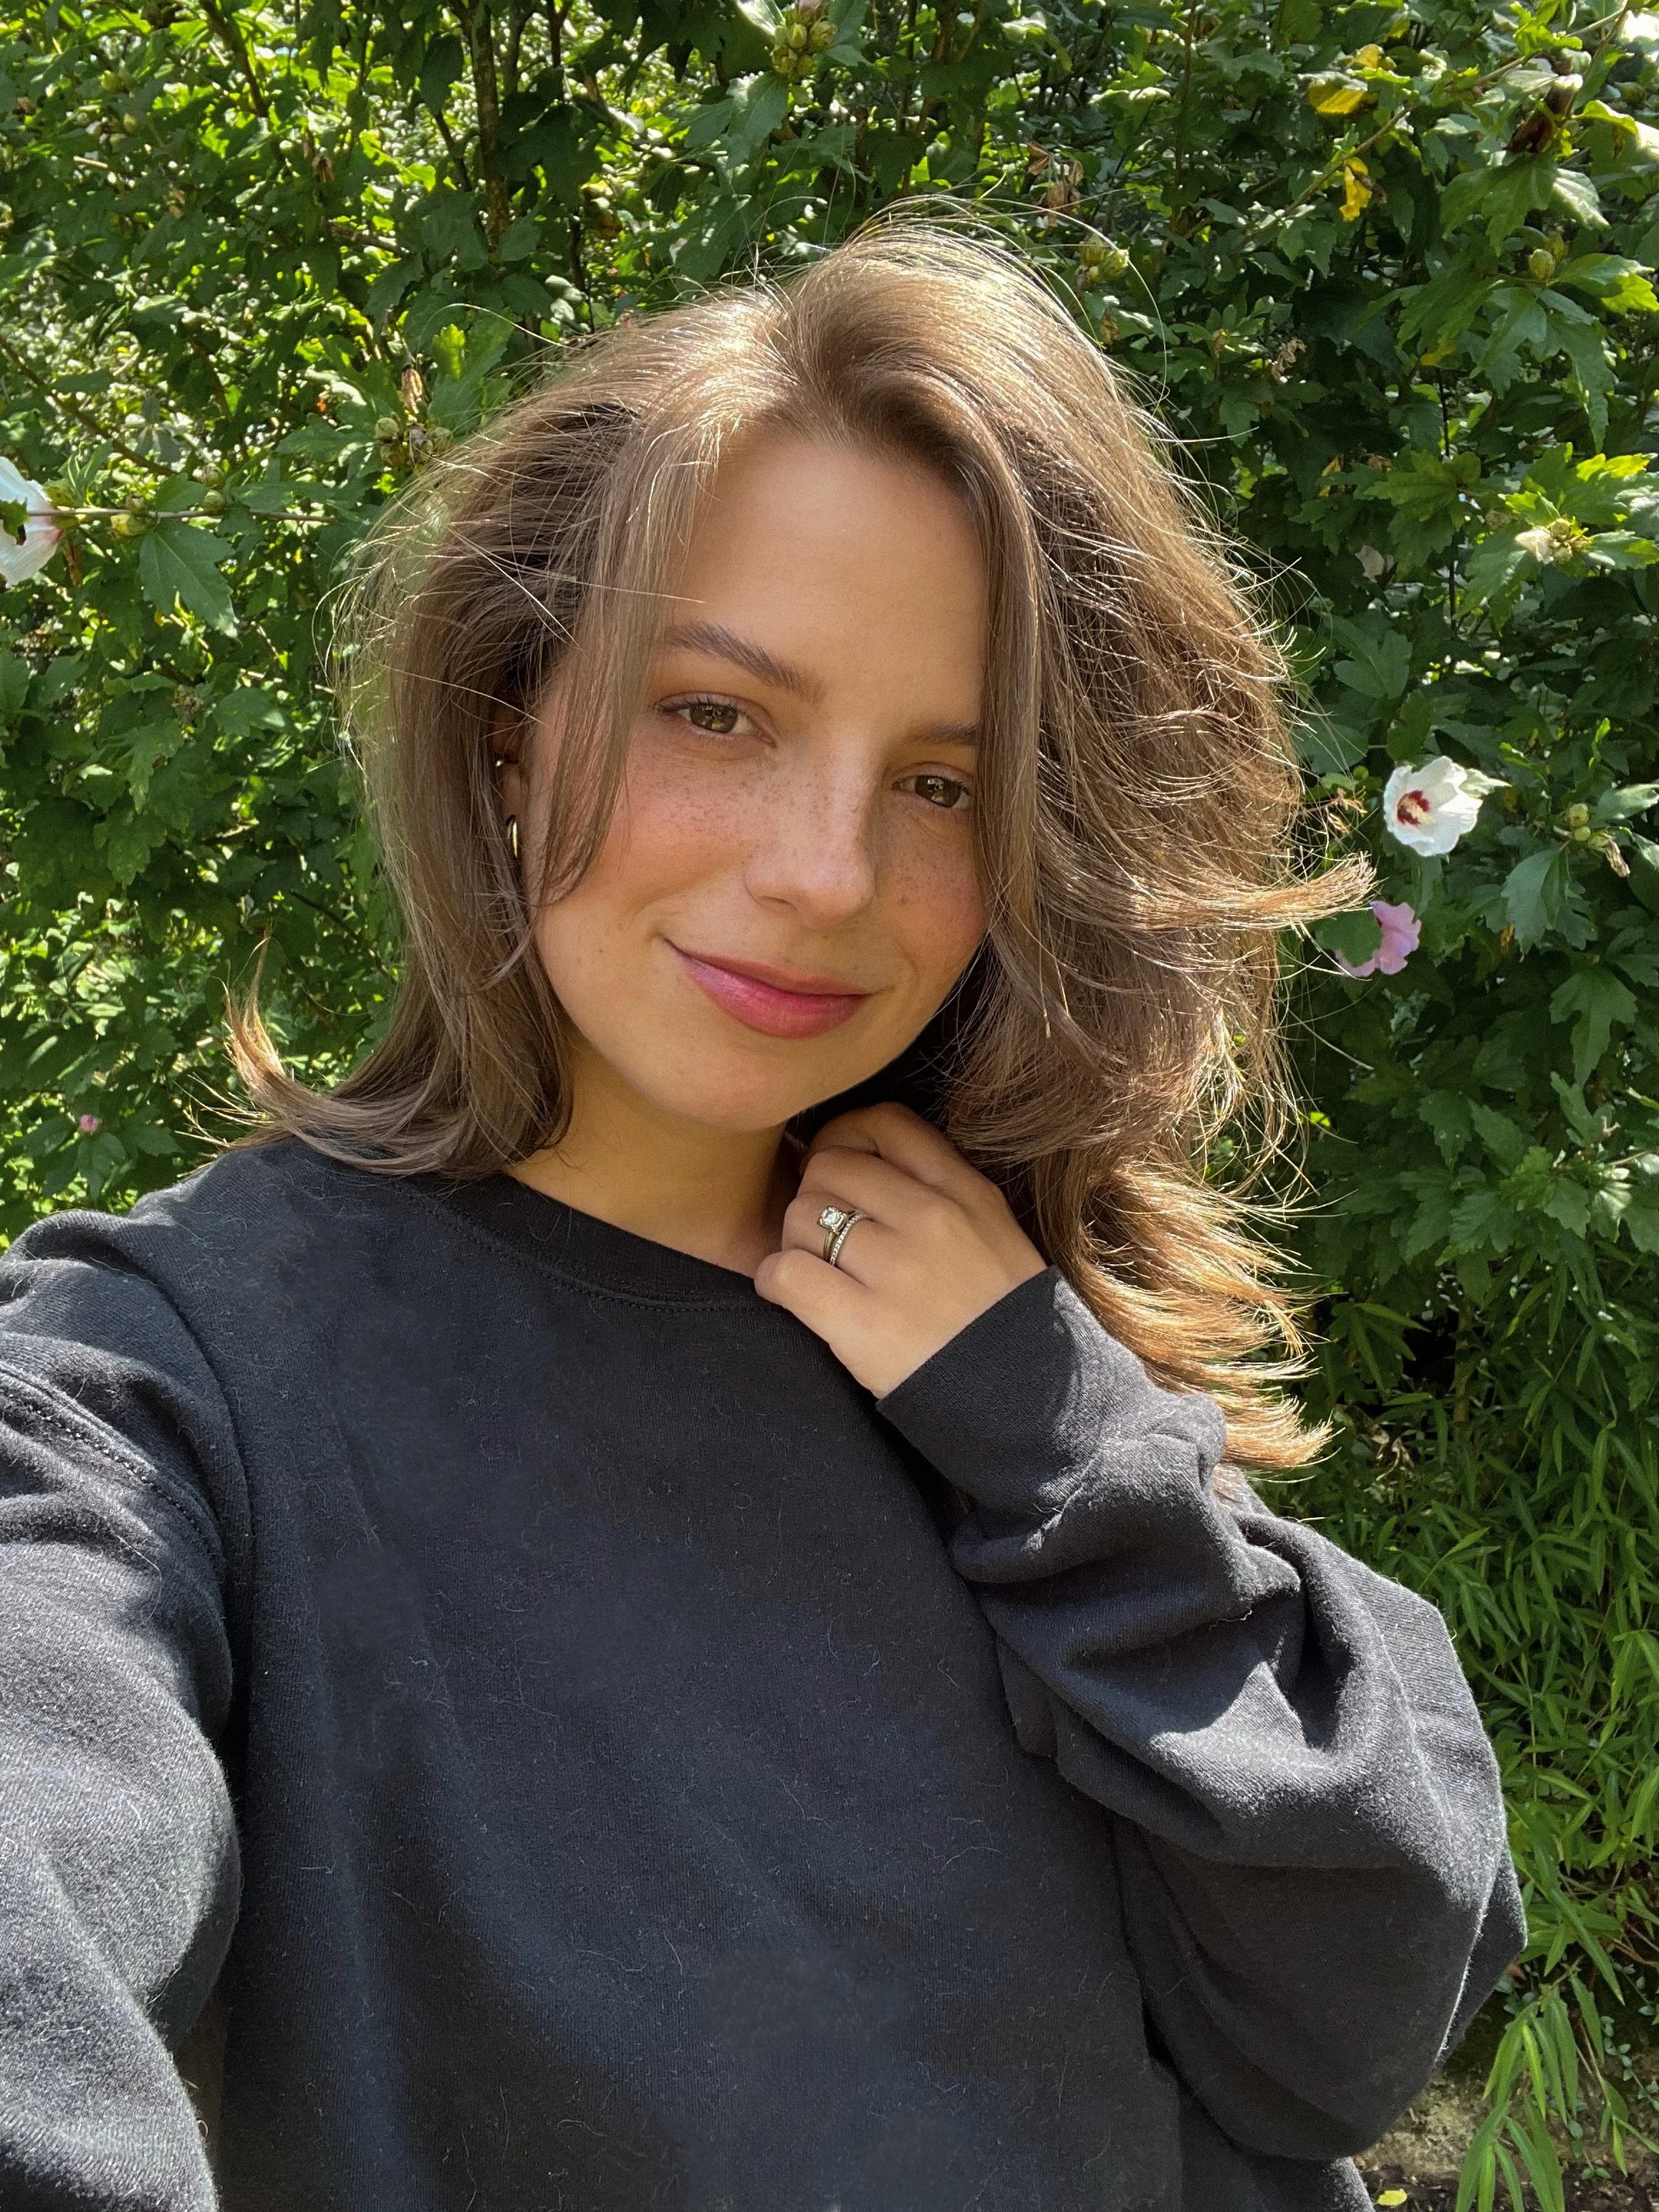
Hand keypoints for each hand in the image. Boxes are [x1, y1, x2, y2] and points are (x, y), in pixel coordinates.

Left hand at [753, 1103, 1047, 1397]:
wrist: (1029, 1404)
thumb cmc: (1000, 1317)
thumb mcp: (993, 1231)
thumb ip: (939, 1188)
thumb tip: (865, 1156)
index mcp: (964, 1192)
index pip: (884, 1123)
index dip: (843, 1137)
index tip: (837, 1168)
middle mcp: (930, 1219)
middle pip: (829, 1166)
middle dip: (814, 1195)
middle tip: (823, 1233)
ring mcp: (896, 1271)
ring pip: (800, 1217)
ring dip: (795, 1242)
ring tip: (816, 1270)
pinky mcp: (862, 1324)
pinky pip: (784, 1273)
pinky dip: (773, 1281)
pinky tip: (789, 1294)